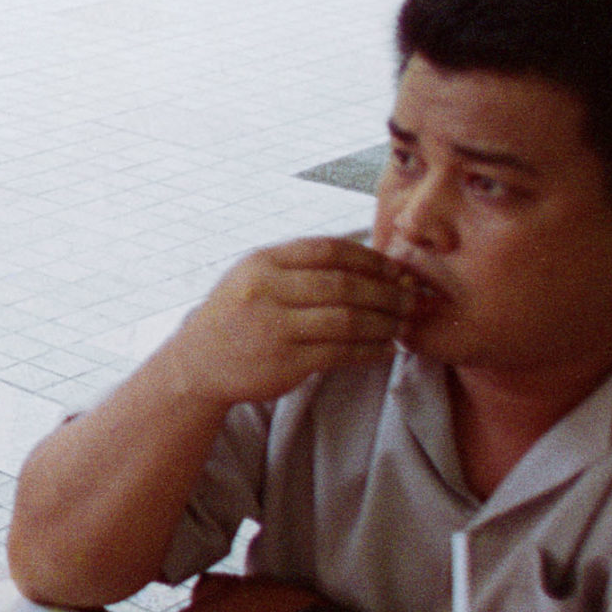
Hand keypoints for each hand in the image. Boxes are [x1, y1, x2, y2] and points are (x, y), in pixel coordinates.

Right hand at [159, 237, 414, 408]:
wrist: (198, 362)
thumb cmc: (237, 315)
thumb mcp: (255, 276)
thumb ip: (300, 265)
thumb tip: (370, 259)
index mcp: (263, 262)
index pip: (329, 250)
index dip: (371, 258)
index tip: (397, 269)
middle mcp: (266, 290)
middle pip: (344, 284)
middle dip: (388, 292)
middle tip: (413, 299)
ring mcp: (274, 327)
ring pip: (348, 319)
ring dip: (385, 322)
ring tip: (404, 325)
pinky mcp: (284, 362)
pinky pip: (341, 353)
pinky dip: (371, 351)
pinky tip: (385, 349)